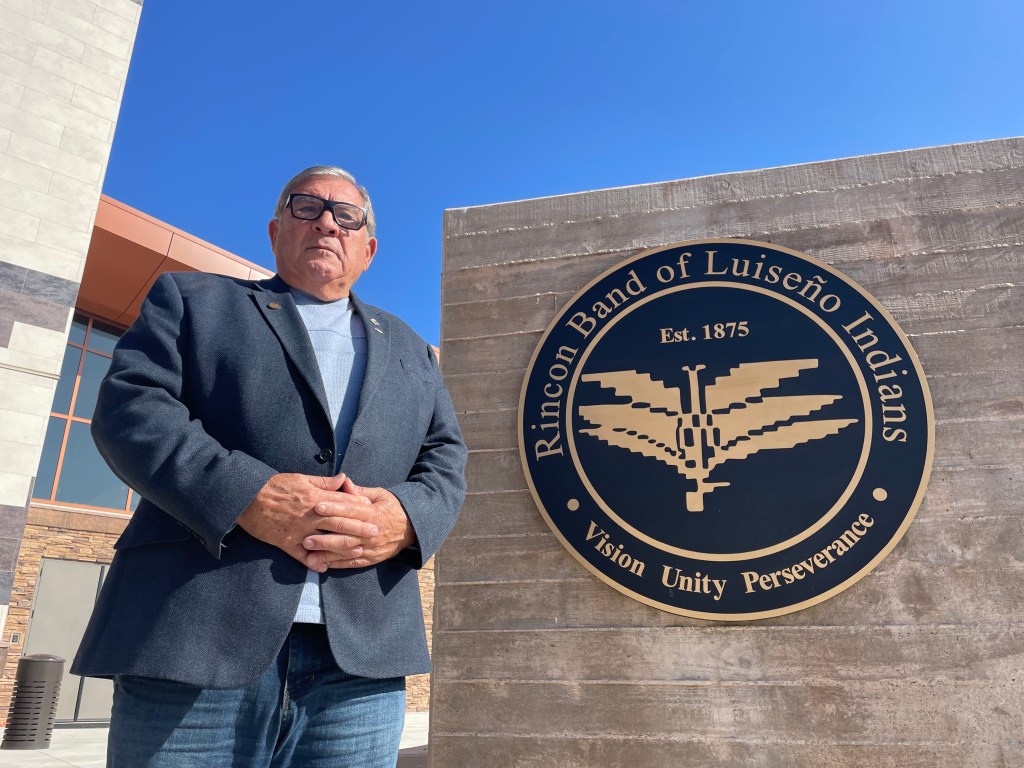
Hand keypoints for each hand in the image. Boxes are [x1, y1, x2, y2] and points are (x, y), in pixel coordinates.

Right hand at [236, 472, 376, 565]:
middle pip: (338, 522)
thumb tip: (344, 479)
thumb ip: (323, 482)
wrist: (246, 498)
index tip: (371, 511)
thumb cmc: (274, 486)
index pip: (341, 502)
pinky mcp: (285, 542)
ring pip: (324, 540)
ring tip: (357, 550)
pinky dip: (312, 562)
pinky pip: (301, 555)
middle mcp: (308, 515)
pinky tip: (324, 568)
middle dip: (358, 527)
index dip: (357, 506)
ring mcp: (298, 530)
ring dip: (342, 546)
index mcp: (313, 497)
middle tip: (375, 532)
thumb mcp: (300, 478)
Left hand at [302, 477, 415, 570]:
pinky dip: (335, 563)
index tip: (317, 506)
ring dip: (326, 552)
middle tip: (305, 536)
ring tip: (309, 552)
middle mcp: (372, 532)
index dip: (334, 508)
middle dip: (325, 535)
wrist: (411, 529)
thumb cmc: (392, 508)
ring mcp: (371, 548)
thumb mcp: (380, 495)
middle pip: (346, 534)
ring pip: (346, 551)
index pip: (352, 511)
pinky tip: (321, 563)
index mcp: (374, 514)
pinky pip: (351, 563)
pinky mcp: (370, 559)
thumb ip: (360, 491)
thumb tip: (343, 482)